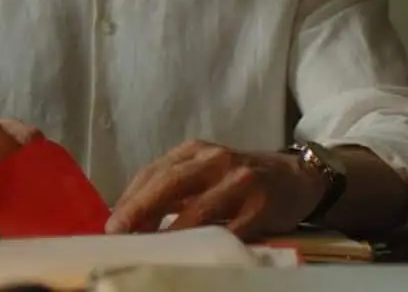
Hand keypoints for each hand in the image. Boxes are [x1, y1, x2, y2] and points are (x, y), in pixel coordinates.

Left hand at [105, 140, 323, 239]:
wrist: (297, 177)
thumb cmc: (241, 179)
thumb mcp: (207, 171)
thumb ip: (173, 187)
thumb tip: (125, 218)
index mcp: (198, 151)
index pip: (155, 171)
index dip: (129, 198)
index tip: (110, 225)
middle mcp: (218, 160)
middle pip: (171, 183)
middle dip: (140, 209)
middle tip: (117, 233)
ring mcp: (241, 181)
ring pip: (198, 210)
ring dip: (169, 233)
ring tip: (148, 250)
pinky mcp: (261, 206)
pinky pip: (228, 230)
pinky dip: (206, 245)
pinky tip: (190, 255)